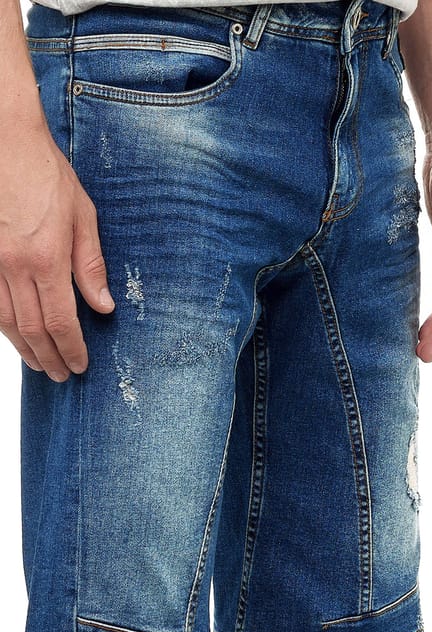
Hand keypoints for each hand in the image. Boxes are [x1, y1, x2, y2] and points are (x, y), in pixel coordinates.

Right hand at [0, 123, 114, 381]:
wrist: (2, 138)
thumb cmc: (45, 172)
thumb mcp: (83, 215)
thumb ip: (91, 265)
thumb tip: (103, 307)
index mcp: (47, 258)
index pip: (61, 321)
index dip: (71, 349)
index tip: (79, 365)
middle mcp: (14, 266)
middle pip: (32, 329)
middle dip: (49, 357)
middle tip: (60, 375)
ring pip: (4, 322)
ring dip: (23, 348)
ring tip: (38, 363)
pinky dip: (2, 325)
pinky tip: (13, 335)